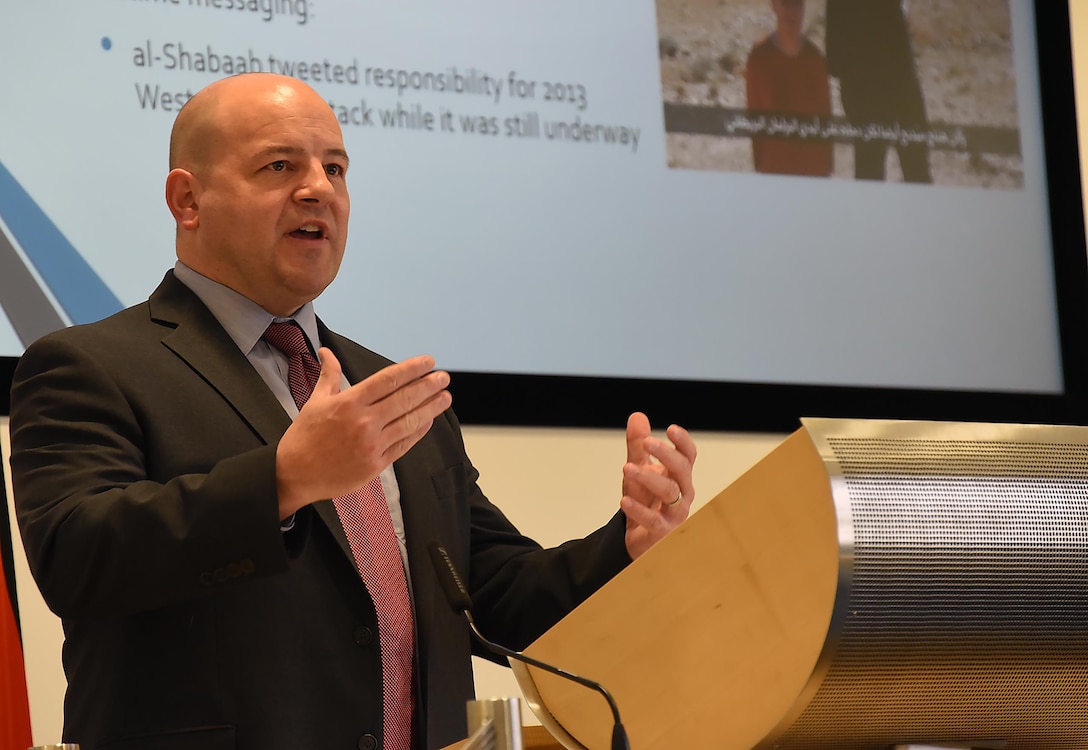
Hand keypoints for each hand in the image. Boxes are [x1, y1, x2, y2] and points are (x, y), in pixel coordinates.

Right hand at [275, 350, 451, 516]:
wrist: (293, 475)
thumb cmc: (303, 437)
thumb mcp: (314, 401)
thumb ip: (328, 375)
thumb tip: (326, 352)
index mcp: (348, 403)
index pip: (388, 380)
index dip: (412, 369)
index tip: (428, 362)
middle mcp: (363, 422)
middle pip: (404, 399)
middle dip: (428, 386)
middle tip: (444, 377)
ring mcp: (372, 445)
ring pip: (409, 422)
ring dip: (431, 408)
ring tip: (445, 397)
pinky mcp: (376, 465)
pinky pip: (404, 445)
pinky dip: (418, 431)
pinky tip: (428, 421)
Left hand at [619, 412, 696, 559]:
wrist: (640, 537)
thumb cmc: (646, 501)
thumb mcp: (639, 470)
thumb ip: (638, 446)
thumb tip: (637, 416)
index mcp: (679, 476)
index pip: (688, 456)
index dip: (683, 442)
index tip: (671, 429)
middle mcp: (682, 493)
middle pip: (682, 471)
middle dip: (667, 455)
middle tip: (647, 443)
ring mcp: (674, 514)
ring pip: (670, 493)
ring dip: (649, 478)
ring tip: (627, 468)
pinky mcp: (662, 532)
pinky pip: (653, 520)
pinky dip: (639, 510)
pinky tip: (624, 500)